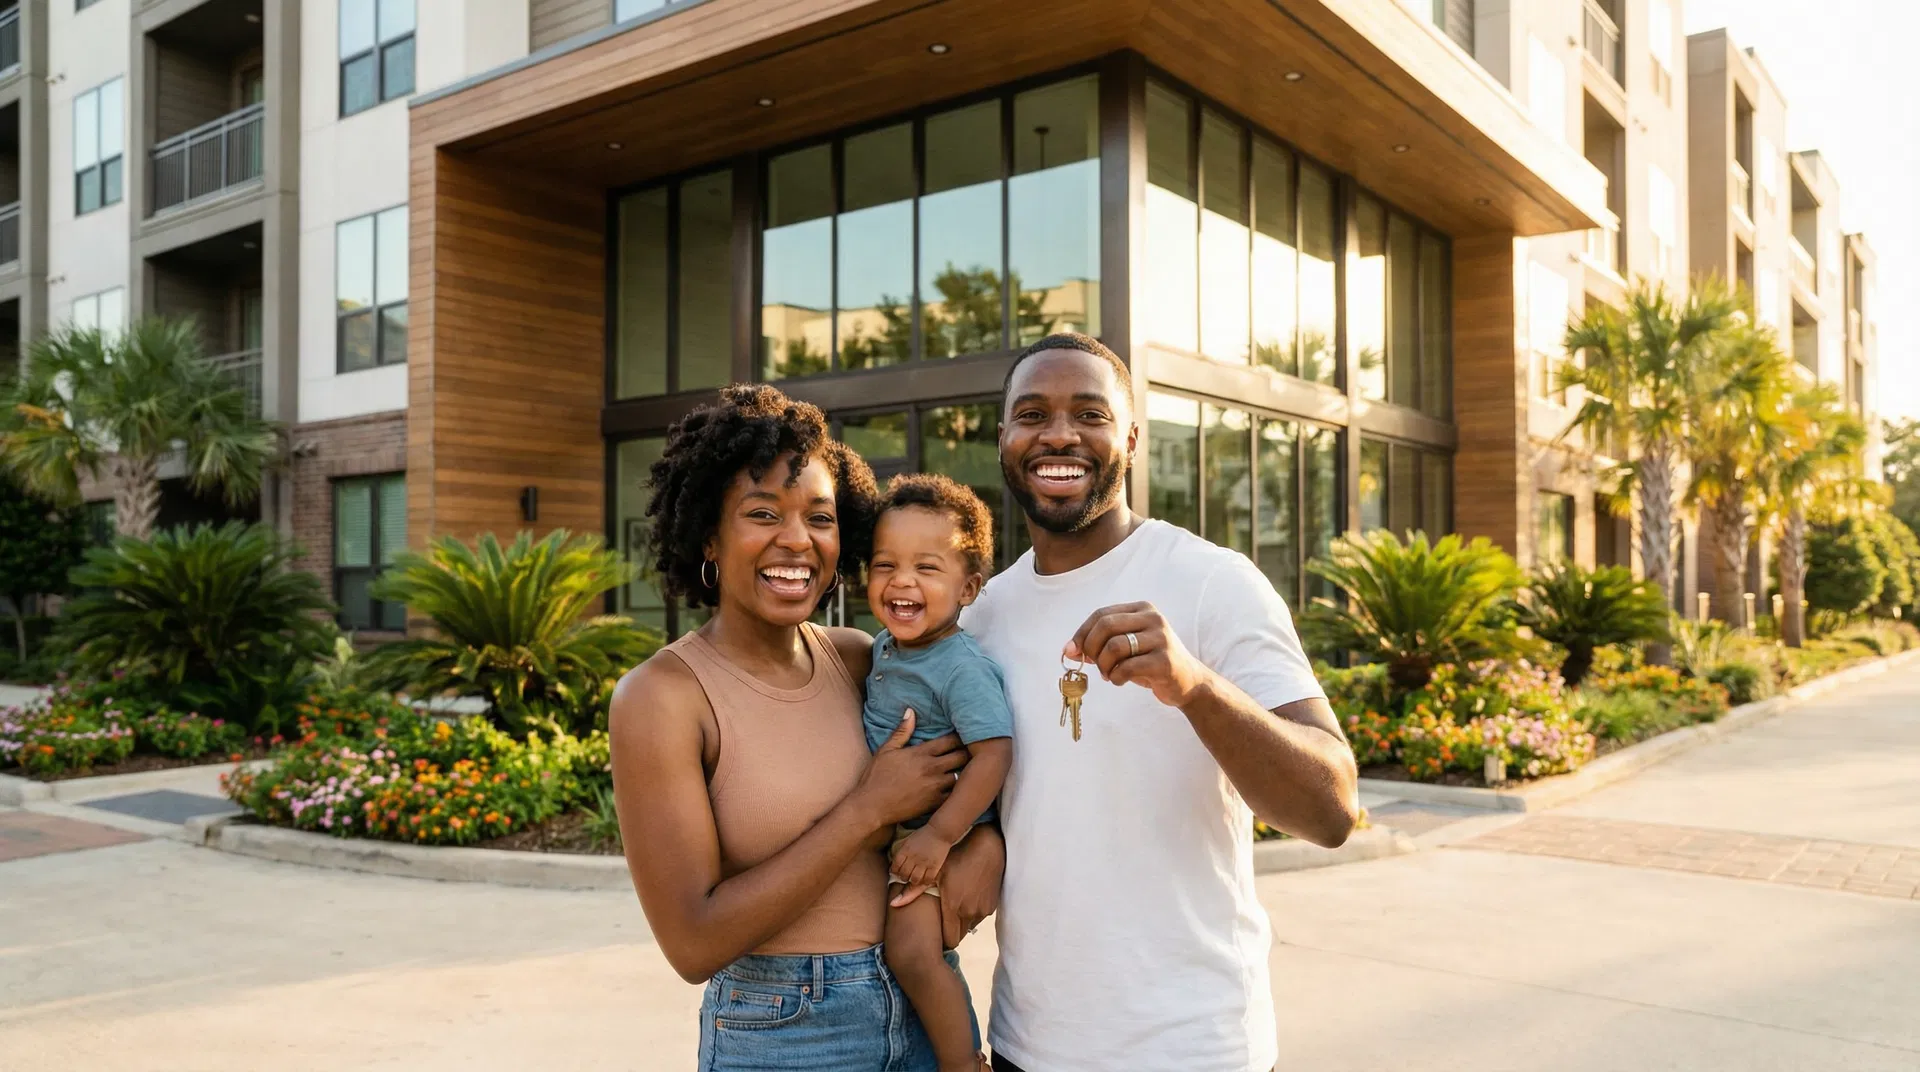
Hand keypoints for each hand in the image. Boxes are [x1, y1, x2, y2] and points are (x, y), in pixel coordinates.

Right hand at [852, 709, 966, 830]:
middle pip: (962, 756)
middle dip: (967, 753)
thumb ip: (901, 731)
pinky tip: (960, 791)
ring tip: (969, 771)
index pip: (951, 740)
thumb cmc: (876, 777)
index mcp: (921, 753)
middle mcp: (932, 768)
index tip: (964, 736)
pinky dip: (959, 792)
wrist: (871, 806)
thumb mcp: (886, 750)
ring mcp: (935, 787)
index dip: (960, 737)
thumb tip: (911, 711)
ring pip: (962, 776)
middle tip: (971, 753)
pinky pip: (956, 796)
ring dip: (965, 773)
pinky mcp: (935, 804)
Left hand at [889, 827, 951, 890]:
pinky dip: (925, 881)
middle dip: (903, 877)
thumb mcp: (908, 840)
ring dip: (913, 880)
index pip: (895, 866)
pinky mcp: (934, 866)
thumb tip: (894, 860)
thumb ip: (902, 850)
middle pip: (904, 874)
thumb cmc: (923, 834)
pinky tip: (925, 878)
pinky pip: (927, 879)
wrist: (939, 831)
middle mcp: (913, 858)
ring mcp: (924, 863)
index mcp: (905, 850)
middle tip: (906, 876)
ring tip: (915, 878)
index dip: (894, 871)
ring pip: (914, 879)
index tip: (896, 872)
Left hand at [918, 824, 1003, 947]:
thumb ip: (914, 890)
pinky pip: (980, 917)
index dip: (943, 939)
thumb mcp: (935, 873)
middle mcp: (969, 913)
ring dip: (963, 921)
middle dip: (952, 931)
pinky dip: (974, 913)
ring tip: (958, 905)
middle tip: (945, 918)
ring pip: (970, 926)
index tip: (938, 932)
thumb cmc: (957, 859)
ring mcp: (982, 911)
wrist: (987, 850)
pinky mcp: (991, 906)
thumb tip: (893, 903)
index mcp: (953, 908)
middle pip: (959, 935)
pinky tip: (969, 897)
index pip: (949, 940)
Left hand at [1065, 601, 1210, 707]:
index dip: (1082, 633)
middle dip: (1091, 649)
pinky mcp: (1164, 661)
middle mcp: (1153, 618)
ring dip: (1103, 666)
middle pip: (1105, 626)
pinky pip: (1126, 667)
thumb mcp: (1126, 648)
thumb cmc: (1151, 663)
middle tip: (1094, 665)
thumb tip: (1069, 650)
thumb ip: (1100, 644)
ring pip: (1114, 647)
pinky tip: (1120, 680)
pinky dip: (1115, 677)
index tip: (1072, 651)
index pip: (1101, 614)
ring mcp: (1161, 638)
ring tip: (1108, 675)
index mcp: (1142, 609)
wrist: (1189, 682)